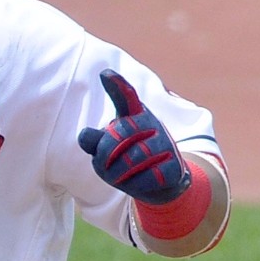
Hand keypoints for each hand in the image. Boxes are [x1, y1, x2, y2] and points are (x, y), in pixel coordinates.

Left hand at [76, 68, 191, 204]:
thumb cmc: (128, 156)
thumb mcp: (108, 147)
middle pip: (119, 135)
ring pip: (132, 159)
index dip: (116, 86)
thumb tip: (84, 136)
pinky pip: (147, 178)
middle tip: (102, 164)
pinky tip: (135, 183)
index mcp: (134, 115)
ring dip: (116, 174)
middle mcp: (152, 124)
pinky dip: (135, 185)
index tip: (105, 75)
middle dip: (104, 154)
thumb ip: (95, 140)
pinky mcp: (175, 165)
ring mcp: (166, 143)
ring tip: (116, 176)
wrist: (162, 181)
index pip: (126, 97)